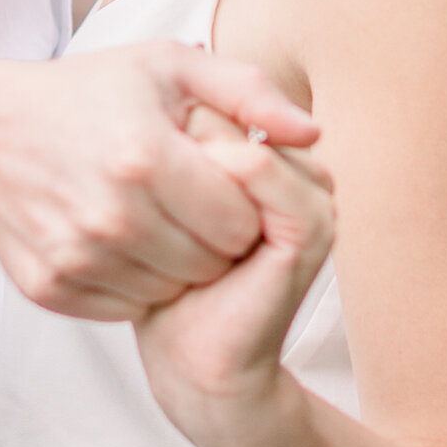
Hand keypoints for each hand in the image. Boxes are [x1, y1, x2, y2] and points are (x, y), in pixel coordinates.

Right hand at [0, 42, 322, 321]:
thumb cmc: (86, 93)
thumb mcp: (168, 67)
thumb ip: (248, 94)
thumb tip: (313, 133)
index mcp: (144, 156)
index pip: (240, 221)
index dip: (244, 206)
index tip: (225, 184)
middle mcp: (111, 215)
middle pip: (211, 263)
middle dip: (216, 238)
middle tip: (194, 204)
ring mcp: (78, 256)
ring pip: (172, 290)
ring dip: (178, 263)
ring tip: (159, 219)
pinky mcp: (53, 288)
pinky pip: (127, 305)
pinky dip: (136, 280)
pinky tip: (123, 239)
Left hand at [133, 105, 335, 446]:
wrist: (188, 357)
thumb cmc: (169, 278)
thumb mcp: (165, 196)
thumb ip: (182, 142)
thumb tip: (194, 89)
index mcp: (276, 158)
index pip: (222, 97)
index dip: (170, 123)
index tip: (134, 170)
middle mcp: (303, 174)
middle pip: (234, 114)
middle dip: (180, 145)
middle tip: (147, 199)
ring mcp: (313, 201)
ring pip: (245, 138)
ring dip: (191, 165)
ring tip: (161, 215)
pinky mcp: (309, 231)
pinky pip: (261, 170)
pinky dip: (217, 180)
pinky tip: (181, 217)